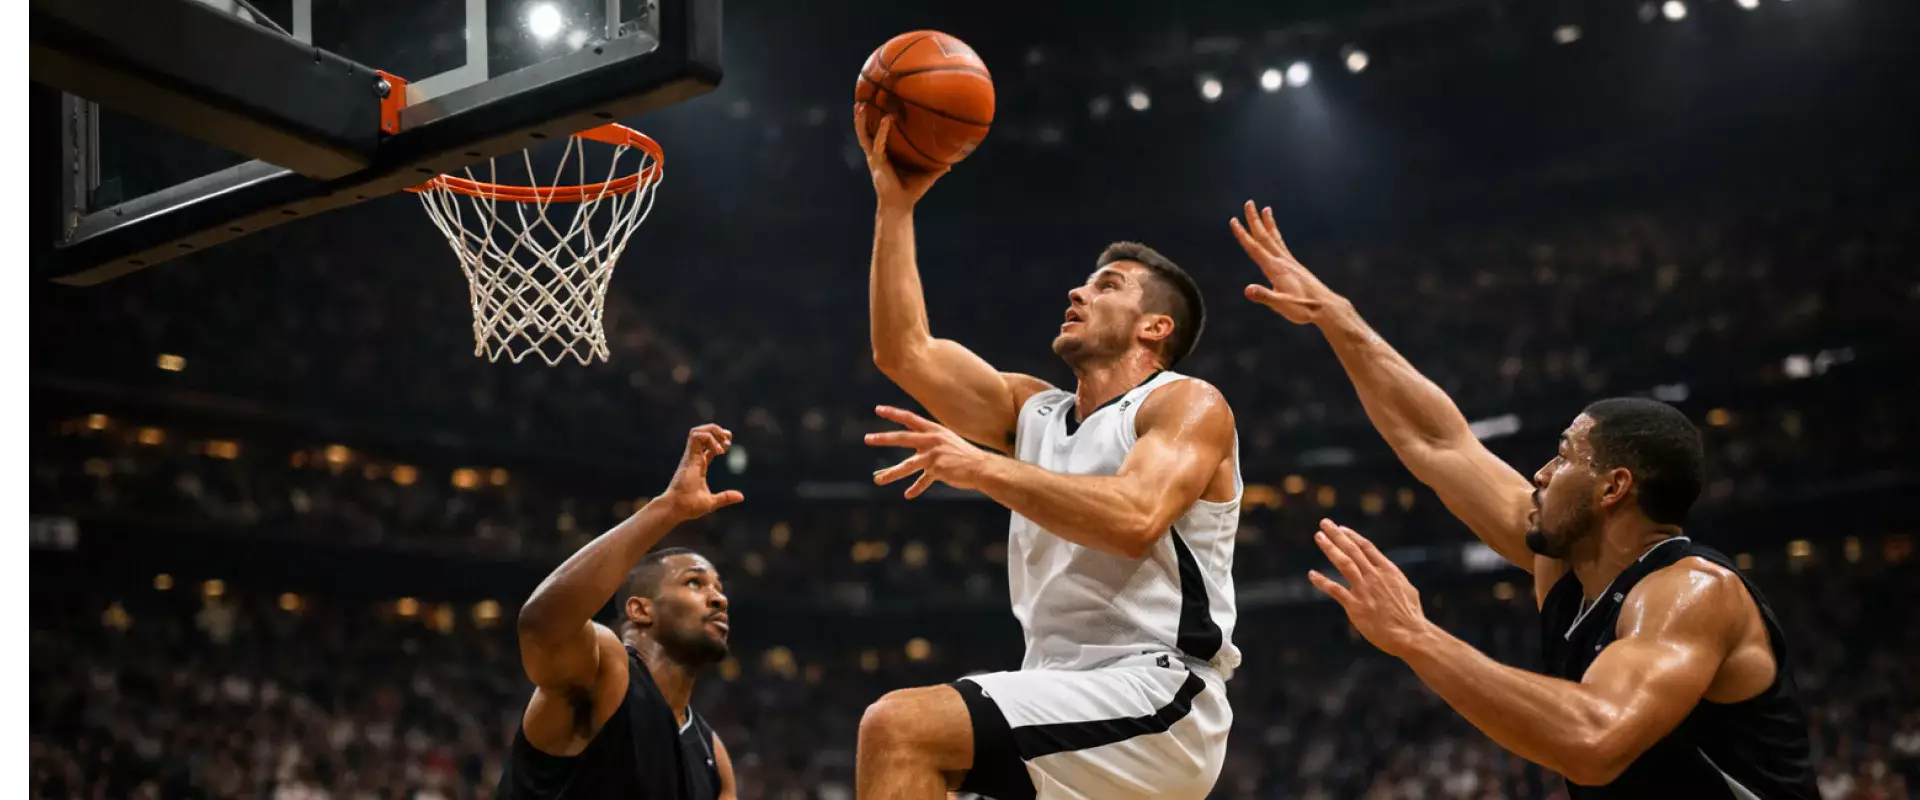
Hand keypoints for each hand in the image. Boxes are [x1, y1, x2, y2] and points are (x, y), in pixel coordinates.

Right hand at [655, 424, 745, 521]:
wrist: (677, 508)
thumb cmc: (689, 506)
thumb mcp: (712, 502)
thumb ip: (725, 497)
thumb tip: (741, 497)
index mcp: (698, 465)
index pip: (707, 445)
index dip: (718, 440)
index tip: (728, 446)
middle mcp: (693, 458)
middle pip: (702, 433)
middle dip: (716, 430)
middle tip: (728, 440)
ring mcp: (690, 456)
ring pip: (697, 431)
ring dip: (712, 431)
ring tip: (723, 442)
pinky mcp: (688, 457)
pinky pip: (696, 437)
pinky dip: (709, 438)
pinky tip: (718, 451)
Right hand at [855, 104, 949, 212]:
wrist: (901, 207)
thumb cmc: (911, 192)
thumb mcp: (926, 177)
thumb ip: (936, 168)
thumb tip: (950, 163)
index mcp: (884, 157)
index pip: (875, 137)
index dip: (872, 124)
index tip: (874, 108)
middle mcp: (876, 156)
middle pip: (864, 134)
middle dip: (860, 120)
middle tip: (859, 103)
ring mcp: (875, 160)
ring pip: (864, 137)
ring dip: (861, 122)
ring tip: (860, 107)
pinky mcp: (878, 164)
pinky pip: (878, 144)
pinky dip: (882, 132)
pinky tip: (885, 121)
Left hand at [863, 405, 991, 497]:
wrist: (981, 467)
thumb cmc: (963, 455)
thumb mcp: (946, 442)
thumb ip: (928, 444)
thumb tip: (912, 452)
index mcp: (934, 430)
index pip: (910, 418)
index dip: (893, 413)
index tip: (878, 410)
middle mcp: (932, 440)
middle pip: (903, 437)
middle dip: (883, 438)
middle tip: (867, 438)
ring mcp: (934, 455)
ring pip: (907, 465)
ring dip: (891, 473)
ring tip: (878, 480)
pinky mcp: (937, 470)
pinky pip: (922, 481)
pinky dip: (915, 488)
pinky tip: (908, 494)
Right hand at [1230, 201, 1339, 324]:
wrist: (1325, 307)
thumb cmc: (1304, 307)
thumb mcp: (1282, 305)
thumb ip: (1265, 296)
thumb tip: (1247, 290)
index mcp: (1276, 268)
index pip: (1255, 248)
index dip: (1243, 235)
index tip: (1233, 220)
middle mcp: (1283, 261)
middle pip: (1265, 236)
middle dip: (1255, 220)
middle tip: (1249, 203)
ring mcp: (1290, 263)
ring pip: (1275, 238)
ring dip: (1268, 224)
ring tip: (1266, 209)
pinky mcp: (1295, 267)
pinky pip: (1282, 246)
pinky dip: (1276, 236)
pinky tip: (1275, 236)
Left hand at [1308, 519, 1432, 658]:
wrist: (1410, 634)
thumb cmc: (1410, 614)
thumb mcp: (1406, 588)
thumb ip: (1391, 578)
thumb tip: (1385, 571)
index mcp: (1388, 570)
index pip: (1366, 547)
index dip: (1352, 536)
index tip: (1341, 528)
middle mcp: (1375, 576)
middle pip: (1352, 550)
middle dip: (1337, 535)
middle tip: (1324, 523)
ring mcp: (1364, 589)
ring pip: (1344, 563)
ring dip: (1330, 549)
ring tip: (1318, 537)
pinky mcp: (1355, 605)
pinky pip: (1335, 590)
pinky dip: (1322, 581)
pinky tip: (1312, 574)